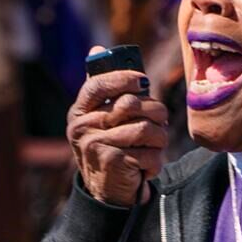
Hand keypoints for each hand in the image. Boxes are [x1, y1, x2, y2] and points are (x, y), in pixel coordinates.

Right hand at [66, 49, 168, 206]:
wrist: (106, 193)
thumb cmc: (110, 147)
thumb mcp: (101, 118)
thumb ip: (104, 89)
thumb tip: (97, 48)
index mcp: (79, 112)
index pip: (99, 84)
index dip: (124, 78)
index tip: (144, 81)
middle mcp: (82, 127)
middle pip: (131, 104)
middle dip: (155, 112)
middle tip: (162, 121)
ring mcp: (96, 145)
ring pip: (145, 129)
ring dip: (159, 139)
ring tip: (155, 146)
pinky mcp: (113, 162)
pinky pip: (149, 152)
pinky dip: (156, 161)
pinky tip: (147, 166)